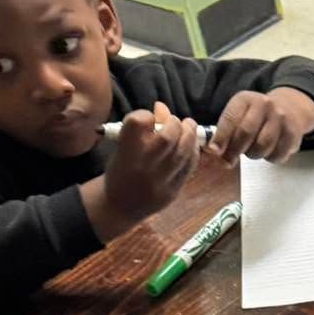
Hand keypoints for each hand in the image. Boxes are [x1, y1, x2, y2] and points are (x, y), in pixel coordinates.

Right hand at [99, 102, 201, 228]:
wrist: (120, 207)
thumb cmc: (120, 171)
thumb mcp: (121, 147)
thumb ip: (140, 129)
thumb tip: (162, 107)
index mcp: (124, 152)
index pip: (137, 123)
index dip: (145, 115)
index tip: (149, 117)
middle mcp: (142, 167)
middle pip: (166, 138)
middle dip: (175, 124)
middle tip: (176, 120)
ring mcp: (159, 181)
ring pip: (182, 153)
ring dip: (189, 135)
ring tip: (189, 125)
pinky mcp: (172, 191)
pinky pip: (188, 167)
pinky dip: (193, 152)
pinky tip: (192, 144)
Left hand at [209, 86, 313, 165]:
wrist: (290, 108)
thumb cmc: (258, 116)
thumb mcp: (241, 113)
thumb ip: (227, 129)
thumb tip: (214, 151)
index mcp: (246, 99)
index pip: (230, 118)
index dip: (221, 137)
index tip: (215, 151)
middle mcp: (264, 104)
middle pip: (245, 133)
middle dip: (234, 151)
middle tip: (229, 161)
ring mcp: (280, 118)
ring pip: (262, 146)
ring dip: (253, 155)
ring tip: (253, 151)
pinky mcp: (293, 133)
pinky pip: (277, 155)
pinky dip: (270, 158)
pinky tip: (269, 150)